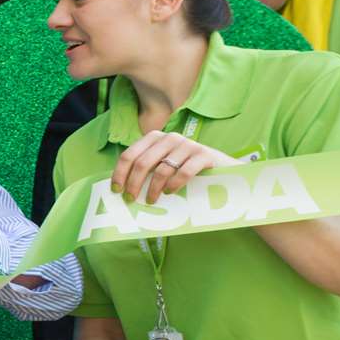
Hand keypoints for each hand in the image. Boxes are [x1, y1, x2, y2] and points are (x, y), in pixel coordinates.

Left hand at [110, 130, 239, 203]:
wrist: (223, 169)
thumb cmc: (186, 170)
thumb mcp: (164, 165)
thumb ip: (146, 170)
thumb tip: (121, 188)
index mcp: (155, 138)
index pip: (130, 155)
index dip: (120, 173)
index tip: (117, 191)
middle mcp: (170, 138)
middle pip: (142, 163)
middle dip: (134, 184)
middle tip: (131, 200)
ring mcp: (188, 144)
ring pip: (162, 169)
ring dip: (153, 189)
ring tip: (152, 201)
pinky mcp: (203, 155)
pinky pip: (183, 172)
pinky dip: (173, 185)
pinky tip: (169, 193)